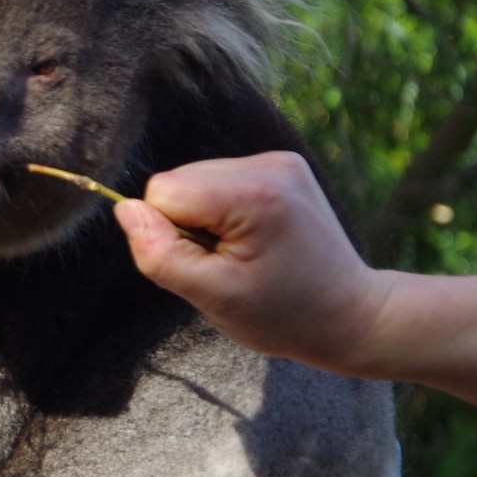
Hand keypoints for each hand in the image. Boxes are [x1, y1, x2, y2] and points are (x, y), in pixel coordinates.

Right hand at [113, 152, 395, 376]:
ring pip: (196, 179)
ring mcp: (278, 161)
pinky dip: (224, 210)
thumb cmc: (283, 316)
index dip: (171, 235)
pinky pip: (220, 179)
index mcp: (253, 194)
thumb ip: (160, 254)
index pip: (163, 192)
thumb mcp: (213, 297)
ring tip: (244, 253)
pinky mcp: (282, 165)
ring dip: (205, 217)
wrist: (351, 314)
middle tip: (228, 265)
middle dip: (188, 224)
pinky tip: (255, 238)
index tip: (209, 266)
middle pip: (178, 181)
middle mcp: (268, 165)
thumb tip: (125, 210)